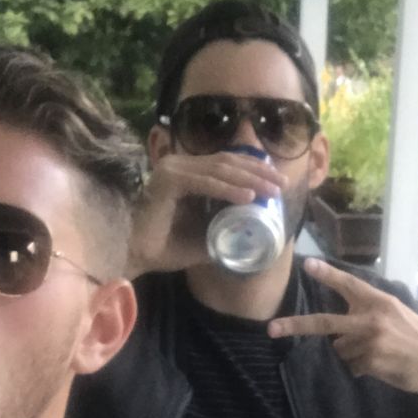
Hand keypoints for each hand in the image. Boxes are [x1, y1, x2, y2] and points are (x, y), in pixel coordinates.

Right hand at [127, 149, 287, 276]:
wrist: (135, 256)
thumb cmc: (165, 248)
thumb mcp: (205, 237)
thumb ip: (225, 228)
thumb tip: (255, 231)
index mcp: (189, 173)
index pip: (227, 164)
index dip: (254, 169)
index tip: (278, 181)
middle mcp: (180, 165)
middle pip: (227, 162)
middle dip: (258, 171)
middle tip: (282, 183)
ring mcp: (173, 169)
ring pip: (220, 170)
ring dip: (249, 180)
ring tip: (272, 191)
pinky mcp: (168, 180)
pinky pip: (205, 182)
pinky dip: (228, 190)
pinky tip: (248, 198)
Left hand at [268, 257, 417, 398]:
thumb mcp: (398, 313)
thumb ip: (370, 312)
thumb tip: (341, 331)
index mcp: (379, 301)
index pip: (348, 284)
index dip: (327, 275)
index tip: (307, 265)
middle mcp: (371, 319)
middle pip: (325, 323)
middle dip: (295, 326)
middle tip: (271, 329)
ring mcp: (368, 343)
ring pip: (341, 349)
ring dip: (353, 354)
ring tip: (380, 353)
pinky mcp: (370, 363)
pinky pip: (353, 366)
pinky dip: (363, 368)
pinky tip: (383, 365)